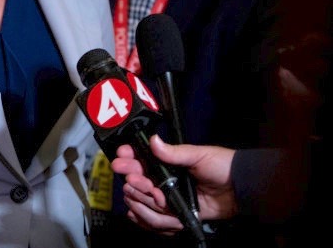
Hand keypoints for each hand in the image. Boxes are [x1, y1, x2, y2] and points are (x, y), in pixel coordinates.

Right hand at [110, 135, 237, 231]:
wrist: (241, 190)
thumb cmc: (221, 166)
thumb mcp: (198, 155)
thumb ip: (174, 152)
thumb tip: (153, 140)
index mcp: (165, 163)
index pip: (140, 161)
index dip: (128, 161)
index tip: (120, 160)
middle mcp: (162, 180)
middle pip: (136, 185)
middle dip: (136, 184)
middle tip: (136, 182)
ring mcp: (168, 198)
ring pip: (144, 204)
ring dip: (144, 203)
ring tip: (156, 199)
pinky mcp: (176, 215)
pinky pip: (156, 221)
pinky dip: (150, 221)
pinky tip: (140, 215)